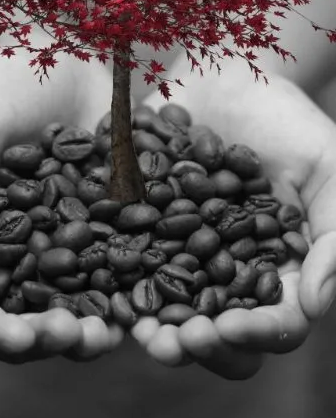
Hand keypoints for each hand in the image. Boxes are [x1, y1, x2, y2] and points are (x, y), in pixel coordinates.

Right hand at [0, 41, 123, 362]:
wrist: (71, 47)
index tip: (19, 339)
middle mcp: (23, 251)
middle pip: (28, 317)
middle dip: (48, 339)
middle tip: (75, 339)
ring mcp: (73, 241)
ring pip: (79, 304)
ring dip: (94, 329)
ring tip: (111, 335)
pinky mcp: (120, 225)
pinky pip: (128, 267)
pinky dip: (137, 291)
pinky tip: (152, 302)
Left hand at [132, 54, 335, 377]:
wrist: (227, 73)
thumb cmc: (287, 119)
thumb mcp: (330, 167)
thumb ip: (334, 235)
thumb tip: (313, 303)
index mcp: (280, 269)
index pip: (278, 321)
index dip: (258, 332)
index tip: (232, 327)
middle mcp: (230, 273)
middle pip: (221, 331)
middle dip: (201, 344)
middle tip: (178, 342)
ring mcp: (183, 254)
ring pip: (172, 310)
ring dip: (156, 329)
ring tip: (141, 333)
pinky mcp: (141, 229)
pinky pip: (127, 264)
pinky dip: (117, 279)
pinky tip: (104, 284)